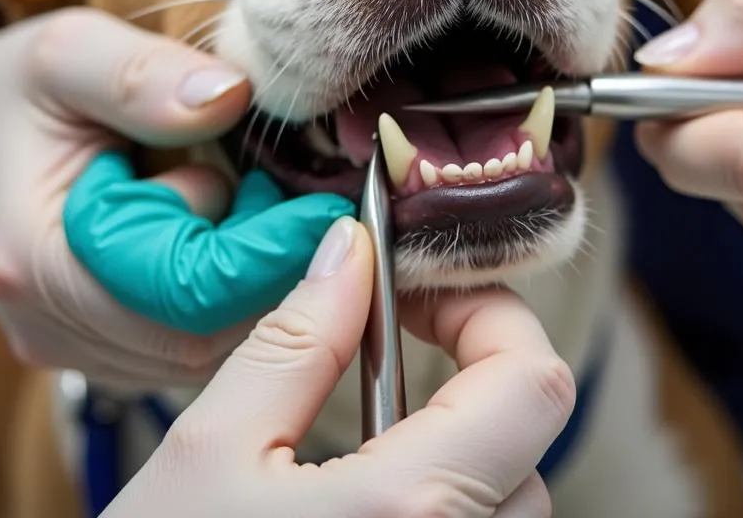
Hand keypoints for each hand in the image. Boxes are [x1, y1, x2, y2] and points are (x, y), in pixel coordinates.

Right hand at [0, 8, 350, 383]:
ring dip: (254, 281)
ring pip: (207, 349)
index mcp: (39, 260)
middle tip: (285, 190)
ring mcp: (77, 345)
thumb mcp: (69, 52)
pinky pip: (193, 342)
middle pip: (204, 336)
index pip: (181, 296)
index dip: (266, 254)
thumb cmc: (17, 90)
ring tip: (247, 196)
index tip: (322, 205)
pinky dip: (232, 292)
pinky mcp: (104, 342)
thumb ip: (143, 74)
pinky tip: (227, 228)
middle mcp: (53, 325)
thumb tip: (231, 97)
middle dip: (267, 268)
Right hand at [106, 217, 573, 517]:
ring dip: (457, 450)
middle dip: (467, 379)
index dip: (490, 313)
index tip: (423, 296)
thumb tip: (349, 252)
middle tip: (386, 349)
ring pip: (510, 502)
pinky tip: (365, 505)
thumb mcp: (209, 450)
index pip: (533, 382)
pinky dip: (443, 505)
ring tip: (362, 440)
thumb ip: (296, 341)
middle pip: (527, 442)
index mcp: (410, 513)